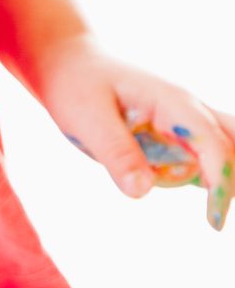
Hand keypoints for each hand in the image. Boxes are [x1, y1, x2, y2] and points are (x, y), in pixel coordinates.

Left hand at [32, 36, 234, 229]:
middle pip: (232, 142)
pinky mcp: (169, 138)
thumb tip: (142, 192)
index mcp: (172, 103)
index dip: (220, 179)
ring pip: (222, 149)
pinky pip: (199, 159)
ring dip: (222, 176)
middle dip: (234, 176)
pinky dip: (203, 176)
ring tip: (203, 205)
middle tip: (217, 219)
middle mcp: (186, 112)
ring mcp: (181, 125)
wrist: (69, 67)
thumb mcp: (89, 120)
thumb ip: (117, 153)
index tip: (214, 220)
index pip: (211, 142)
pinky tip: (193, 192)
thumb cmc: (77, 88)